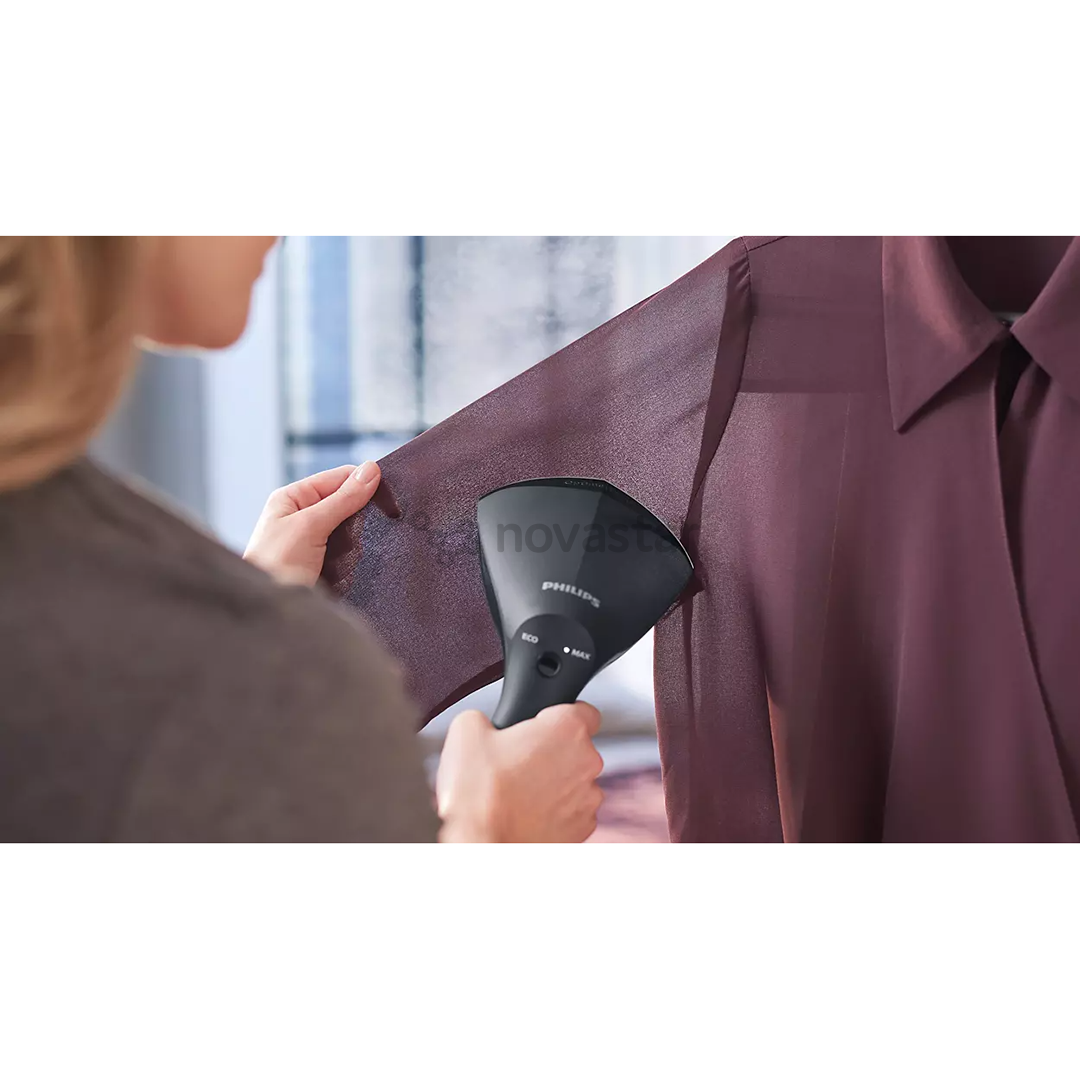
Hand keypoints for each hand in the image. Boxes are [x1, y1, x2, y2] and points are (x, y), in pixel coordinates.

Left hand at [244, 462, 380, 586]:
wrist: (268, 615)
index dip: (363, 483)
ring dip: (362, 536)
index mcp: (293, 498)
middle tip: (384, 522)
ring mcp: (313, 540)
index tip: (389, 496)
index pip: (338, 477)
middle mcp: (302, 516)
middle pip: (346, 501)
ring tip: (370, 546)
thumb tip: (371, 470)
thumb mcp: (309, 526)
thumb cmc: (274, 566)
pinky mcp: (324, 563)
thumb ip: (342, 499)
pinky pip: (350, 550)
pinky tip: (367, 559)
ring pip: (351, 528)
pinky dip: (359, 554)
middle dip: (364, 512)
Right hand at [436, 703, 604, 842]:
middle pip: (576, 749)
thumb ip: (487, 716)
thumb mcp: (466, 729)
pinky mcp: (582, 830)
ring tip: (517, 793)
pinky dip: (554, 812)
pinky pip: (571, 812)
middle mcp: (587, 762)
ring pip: (574, 782)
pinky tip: (525, 814)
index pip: (584, 711)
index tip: (542, 725)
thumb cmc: (478, 791)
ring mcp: (587, 799)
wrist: (481, 847)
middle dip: (551, 753)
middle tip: (516, 763)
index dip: (560, 716)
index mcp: (567, 729)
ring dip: (553, 784)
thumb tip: (487, 726)